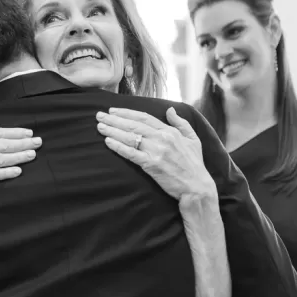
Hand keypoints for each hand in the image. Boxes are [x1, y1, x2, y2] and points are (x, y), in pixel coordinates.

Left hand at [96, 107, 213, 201]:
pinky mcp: (152, 165)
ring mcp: (157, 151)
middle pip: (133, 125)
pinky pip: (131, 154)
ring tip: (100, 127)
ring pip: (130, 137)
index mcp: (170, 131)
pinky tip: (108, 142)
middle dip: (114, 119)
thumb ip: (181, 123)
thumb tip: (170, 109)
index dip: (127, 113)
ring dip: (113, 131)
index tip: (113, 110)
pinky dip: (119, 147)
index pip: (144, 117)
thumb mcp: (193, 139)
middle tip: (99, 115)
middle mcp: (162, 138)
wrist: (197, 187)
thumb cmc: (194, 164)